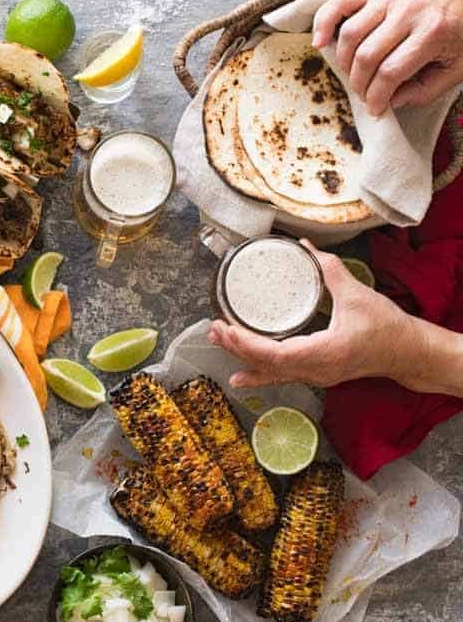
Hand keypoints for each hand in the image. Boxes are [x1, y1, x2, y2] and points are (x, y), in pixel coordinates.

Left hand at [208, 241, 417, 388]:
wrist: (407, 352)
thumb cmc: (387, 327)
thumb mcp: (358, 295)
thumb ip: (330, 269)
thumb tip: (307, 246)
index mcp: (324, 353)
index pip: (276, 355)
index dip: (248, 344)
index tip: (229, 328)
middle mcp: (316, 370)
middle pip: (267, 364)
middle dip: (237, 347)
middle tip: (215, 328)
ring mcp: (315, 375)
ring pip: (271, 372)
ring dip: (243, 357)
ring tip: (218, 340)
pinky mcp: (316, 373)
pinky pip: (281, 376)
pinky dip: (258, 373)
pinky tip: (238, 376)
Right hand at [312, 0, 462, 114]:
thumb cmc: (460, 31)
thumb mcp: (456, 68)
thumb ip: (426, 89)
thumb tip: (392, 101)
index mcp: (433, 31)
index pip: (390, 72)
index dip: (377, 97)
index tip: (375, 109)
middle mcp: (408, 11)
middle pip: (366, 56)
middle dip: (360, 83)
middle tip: (365, 93)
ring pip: (350, 34)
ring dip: (344, 61)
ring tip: (353, 72)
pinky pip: (339, 4)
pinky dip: (323, 23)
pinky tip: (320, 42)